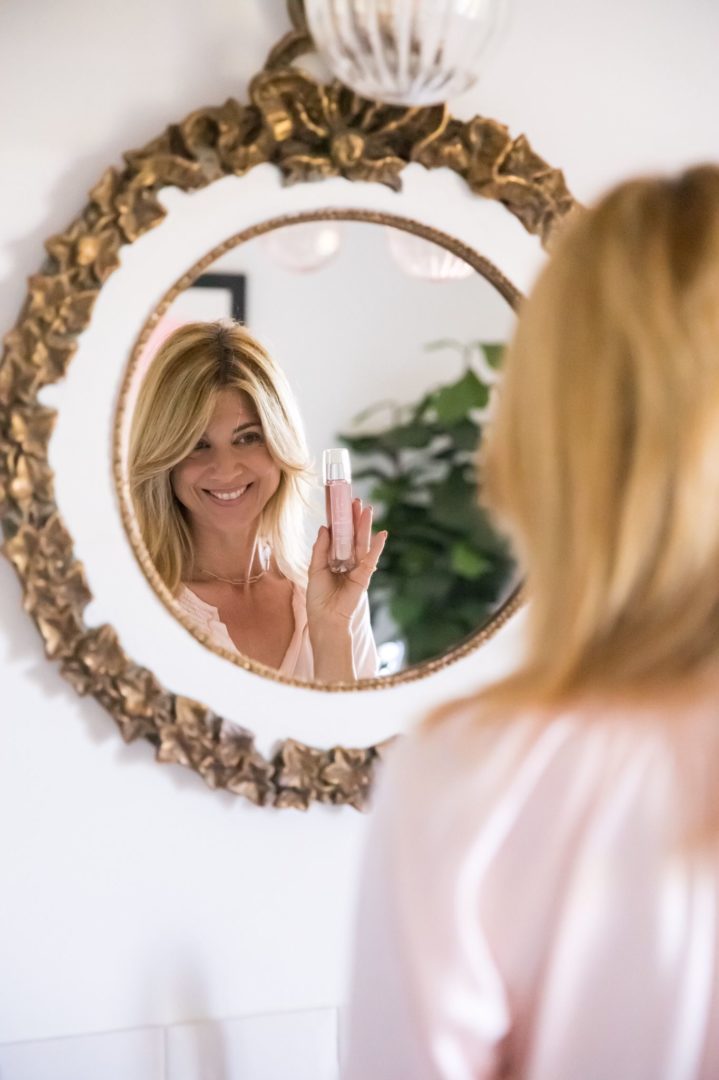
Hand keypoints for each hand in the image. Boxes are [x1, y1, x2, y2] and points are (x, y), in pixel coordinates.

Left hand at [306, 499, 387, 631]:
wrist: (326, 617)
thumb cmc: (318, 597)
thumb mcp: (315, 568)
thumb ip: (320, 548)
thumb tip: (325, 527)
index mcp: (333, 559)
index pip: (338, 536)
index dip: (340, 521)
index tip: (340, 504)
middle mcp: (346, 561)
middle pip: (351, 535)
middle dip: (354, 518)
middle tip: (356, 500)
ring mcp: (356, 567)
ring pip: (361, 543)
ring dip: (365, 526)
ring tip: (367, 509)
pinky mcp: (364, 575)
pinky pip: (371, 558)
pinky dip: (377, 547)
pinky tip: (382, 533)